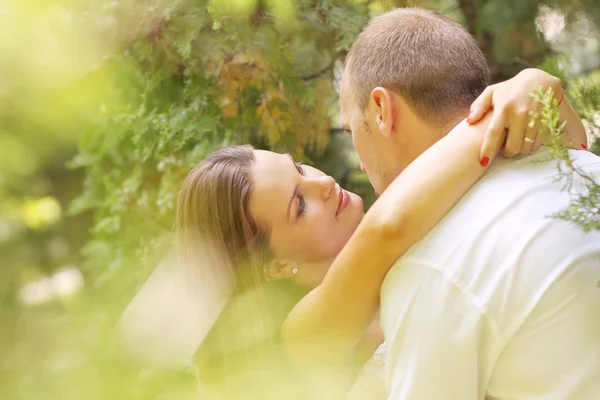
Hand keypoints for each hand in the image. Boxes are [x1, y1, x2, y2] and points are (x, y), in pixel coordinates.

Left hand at [467, 68, 581, 165]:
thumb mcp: (491, 92)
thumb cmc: (509, 89)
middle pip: (512, 146)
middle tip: (504, 150)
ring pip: (525, 147)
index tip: (483, 162)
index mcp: (504, 108)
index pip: (494, 133)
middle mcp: (520, 114)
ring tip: (515, 143)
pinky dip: (531, 146)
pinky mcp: (547, 121)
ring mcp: (535, 118)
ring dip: (519, 150)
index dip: (488, 149)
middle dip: (506, 153)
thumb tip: (469, 121)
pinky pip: (537, 144)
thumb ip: (478, 106)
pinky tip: (526, 139)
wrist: (539, 80)